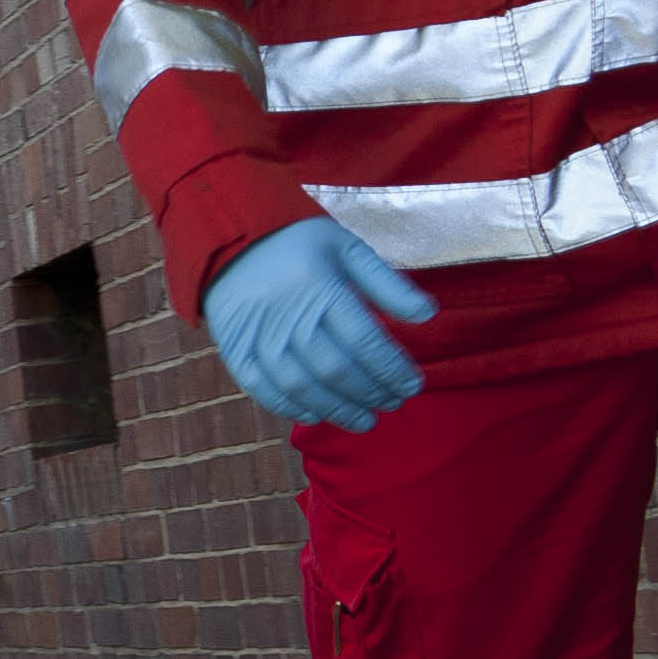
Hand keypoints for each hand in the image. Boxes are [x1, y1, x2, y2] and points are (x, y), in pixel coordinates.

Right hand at [204, 219, 437, 431]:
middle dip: (371, 393)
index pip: (365, 340)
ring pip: (302, 386)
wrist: (230, 239)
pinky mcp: (235, 350)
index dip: (392, 369)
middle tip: (393, 404)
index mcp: (320, 286)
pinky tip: (317, 414)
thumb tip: (427, 315)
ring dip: (338, 409)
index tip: (412, 386)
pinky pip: (263, 390)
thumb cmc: (300, 245)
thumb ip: (387, 284)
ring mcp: (257, 336)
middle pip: (336, 369)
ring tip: (365, 420)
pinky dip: (291, 408)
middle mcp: (288, 315)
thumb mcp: (348, 249)